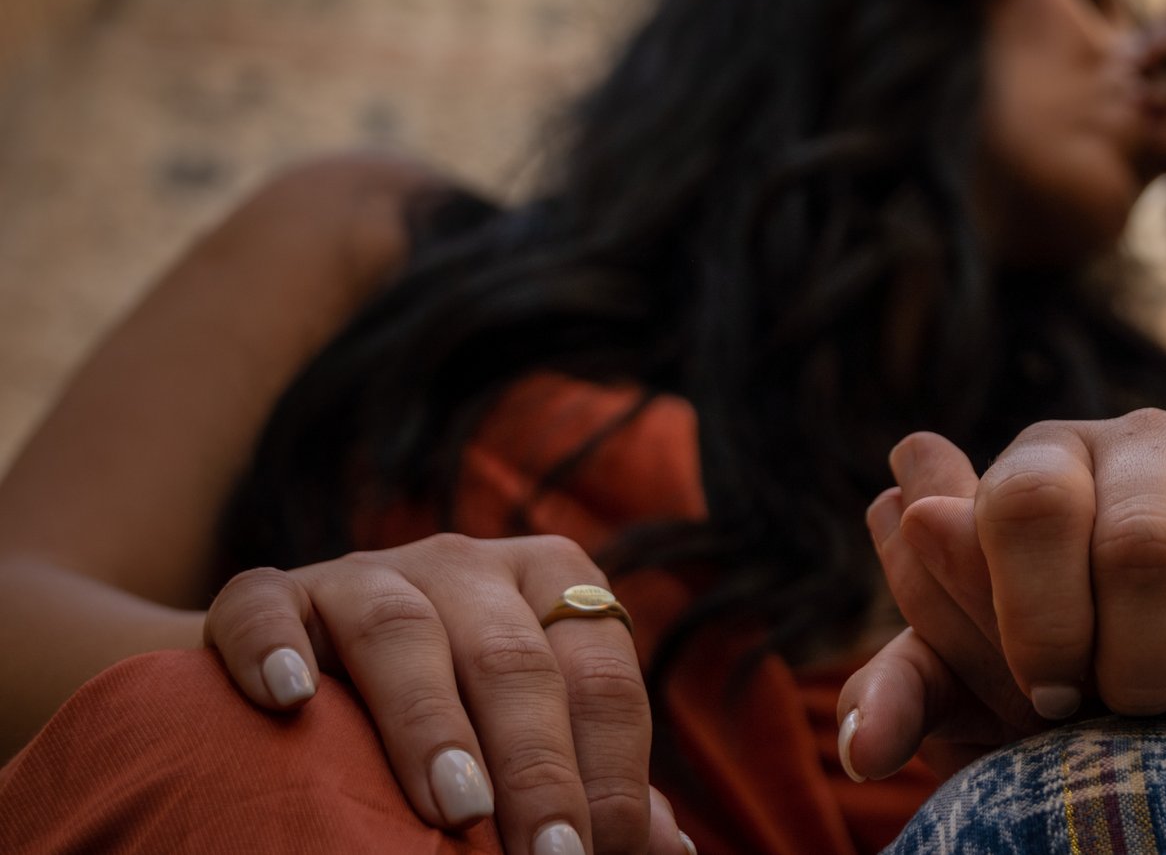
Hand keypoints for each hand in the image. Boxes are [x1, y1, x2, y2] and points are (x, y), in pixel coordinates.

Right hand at [203, 532, 684, 854]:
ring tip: (454, 807)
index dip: (611, 770)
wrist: (302, 664)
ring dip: (430, 722)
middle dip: (536, 765)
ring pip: (402, 631)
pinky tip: (289, 701)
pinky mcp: (271, 589)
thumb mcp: (526, 730)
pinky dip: (275, 647)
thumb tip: (672, 850)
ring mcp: (364, 572)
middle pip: (512, 659)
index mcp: (550, 584)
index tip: (602, 853)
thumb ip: (590, 779)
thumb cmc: (450, 706)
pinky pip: (268, 605)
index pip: (601, 676)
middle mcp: (465, 565)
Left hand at [835, 404, 1165, 779]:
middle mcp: (1139, 436)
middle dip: (1143, 660)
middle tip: (1143, 710)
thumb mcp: (984, 671)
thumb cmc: (1078, 653)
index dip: (1036, 616)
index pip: (1022, 505)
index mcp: (1041, 467)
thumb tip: (862, 741)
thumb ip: (919, 691)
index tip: (1049, 698)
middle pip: (1141, 541)